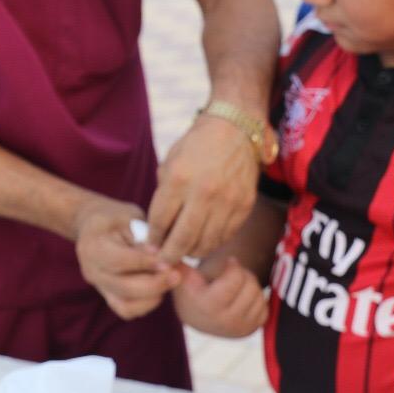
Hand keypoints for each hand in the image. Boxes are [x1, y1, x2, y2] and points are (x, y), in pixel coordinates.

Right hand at [74, 197, 180, 320]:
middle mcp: (91, 271)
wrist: (94, 226)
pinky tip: (161, 288)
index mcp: (92, 246)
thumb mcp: (129, 216)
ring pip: (126, 304)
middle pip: (123, 287)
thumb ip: (144, 237)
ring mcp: (99, 286)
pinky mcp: (108, 296)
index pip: (120, 261)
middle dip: (155, 283)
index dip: (146, 263)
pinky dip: (146, 304)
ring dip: (153, 296)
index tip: (169, 260)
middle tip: (178, 274)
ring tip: (170, 280)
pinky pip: (127, 310)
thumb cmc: (116, 217)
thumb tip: (162, 256)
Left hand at [147, 114, 258, 263]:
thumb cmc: (197, 145)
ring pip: (205, 243)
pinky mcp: (244, 206)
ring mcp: (227, 201)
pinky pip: (224, 236)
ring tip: (183, 252)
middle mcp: (203, 192)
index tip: (149, 247)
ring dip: (191, 252)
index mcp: (179, 178)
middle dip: (169, 255)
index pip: (160, 221)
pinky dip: (211, 243)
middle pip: (182, 239)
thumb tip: (157, 228)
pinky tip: (203, 241)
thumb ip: (164, 194)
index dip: (153, 239)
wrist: (236, 130)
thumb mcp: (171, 162)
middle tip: (163, 262)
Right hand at [172, 256, 267, 337]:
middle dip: (243, 274)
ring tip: (235, 285)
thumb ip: (175, 264)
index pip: (236, 278)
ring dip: (250, 285)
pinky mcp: (250, 331)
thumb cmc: (190, 289)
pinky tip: (241, 298)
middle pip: (250, 285)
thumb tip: (164, 254)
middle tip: (231, 273)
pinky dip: (256, 299)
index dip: (234, 265)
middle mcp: (225, 321)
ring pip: (259, 296)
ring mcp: (238, 328)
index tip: (228, 262)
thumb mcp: (181, 276)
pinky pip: (264, 307)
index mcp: (208, 305)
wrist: (196, 315)